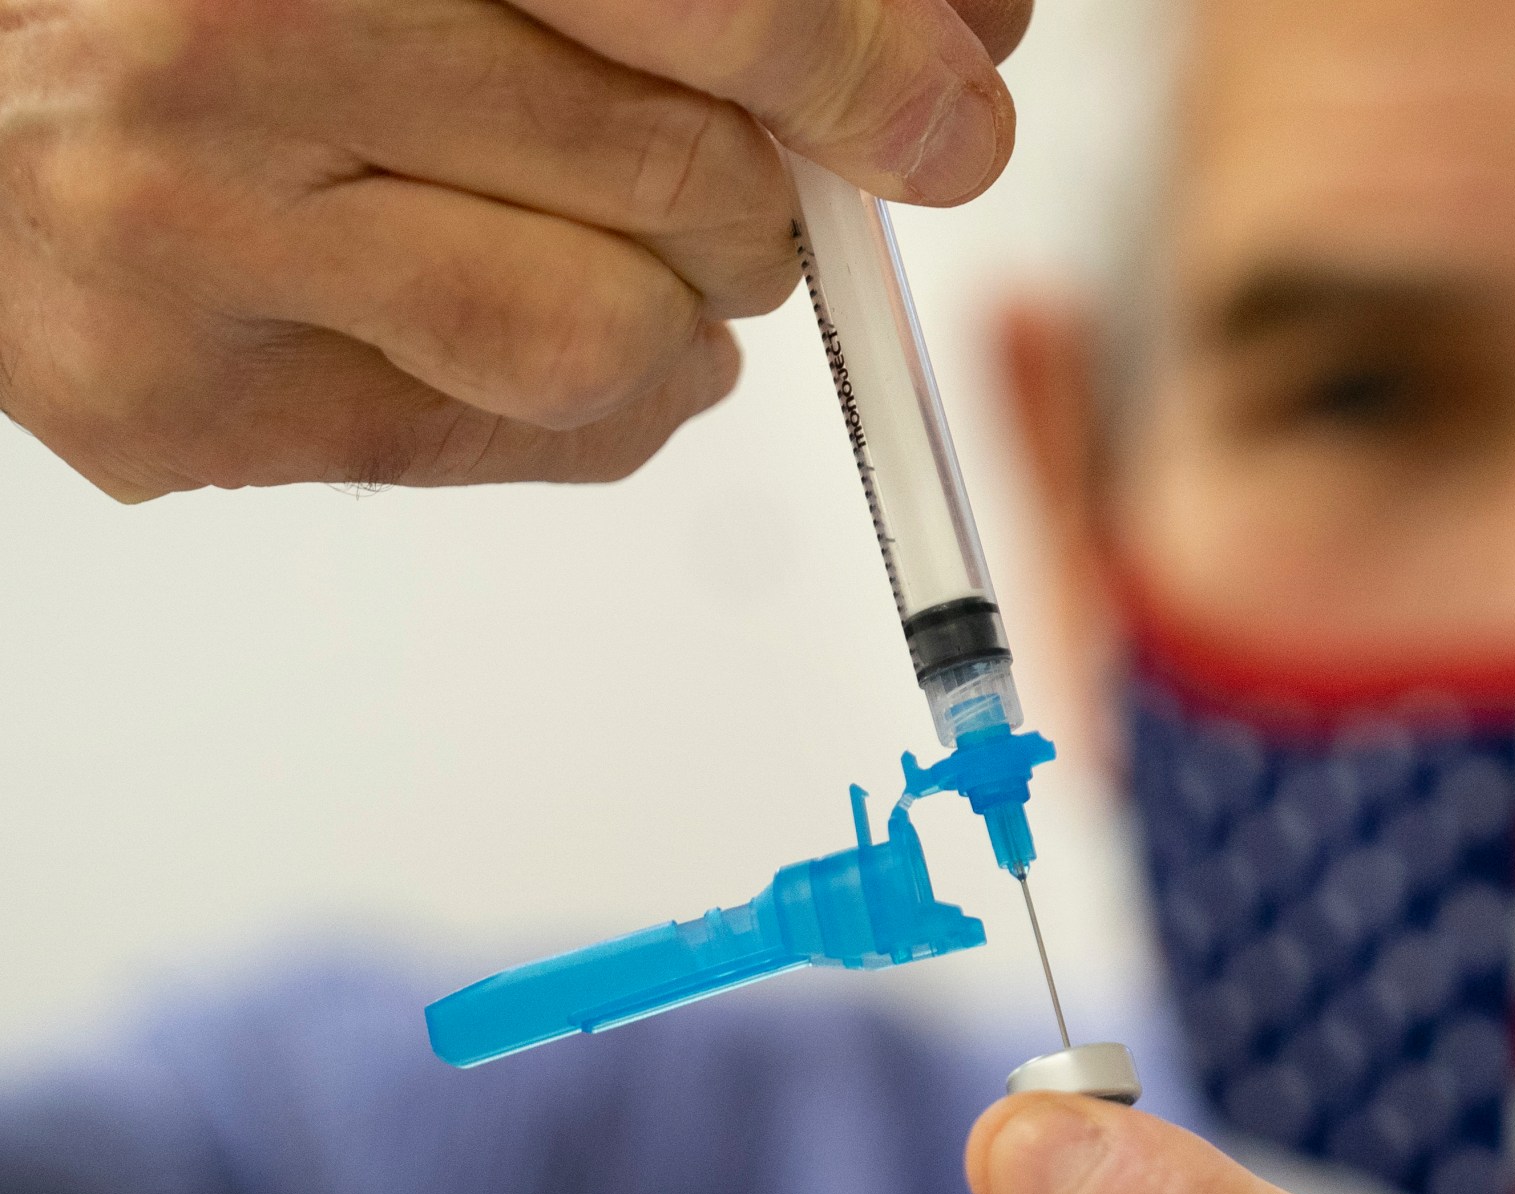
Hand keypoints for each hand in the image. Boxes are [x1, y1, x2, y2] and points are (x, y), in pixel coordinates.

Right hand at [0, 0, 1030, 499]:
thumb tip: (951, 44)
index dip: (859, 57)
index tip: (950, 105)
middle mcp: (231, 58)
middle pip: (682, 178)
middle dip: (775, 193)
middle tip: (753, 176)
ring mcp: (192, 253)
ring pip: (611, 341)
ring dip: (692, 309)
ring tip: (640, 246)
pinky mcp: (182, 415)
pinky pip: (520, 447)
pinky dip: (608, 398)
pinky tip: (538, 311)